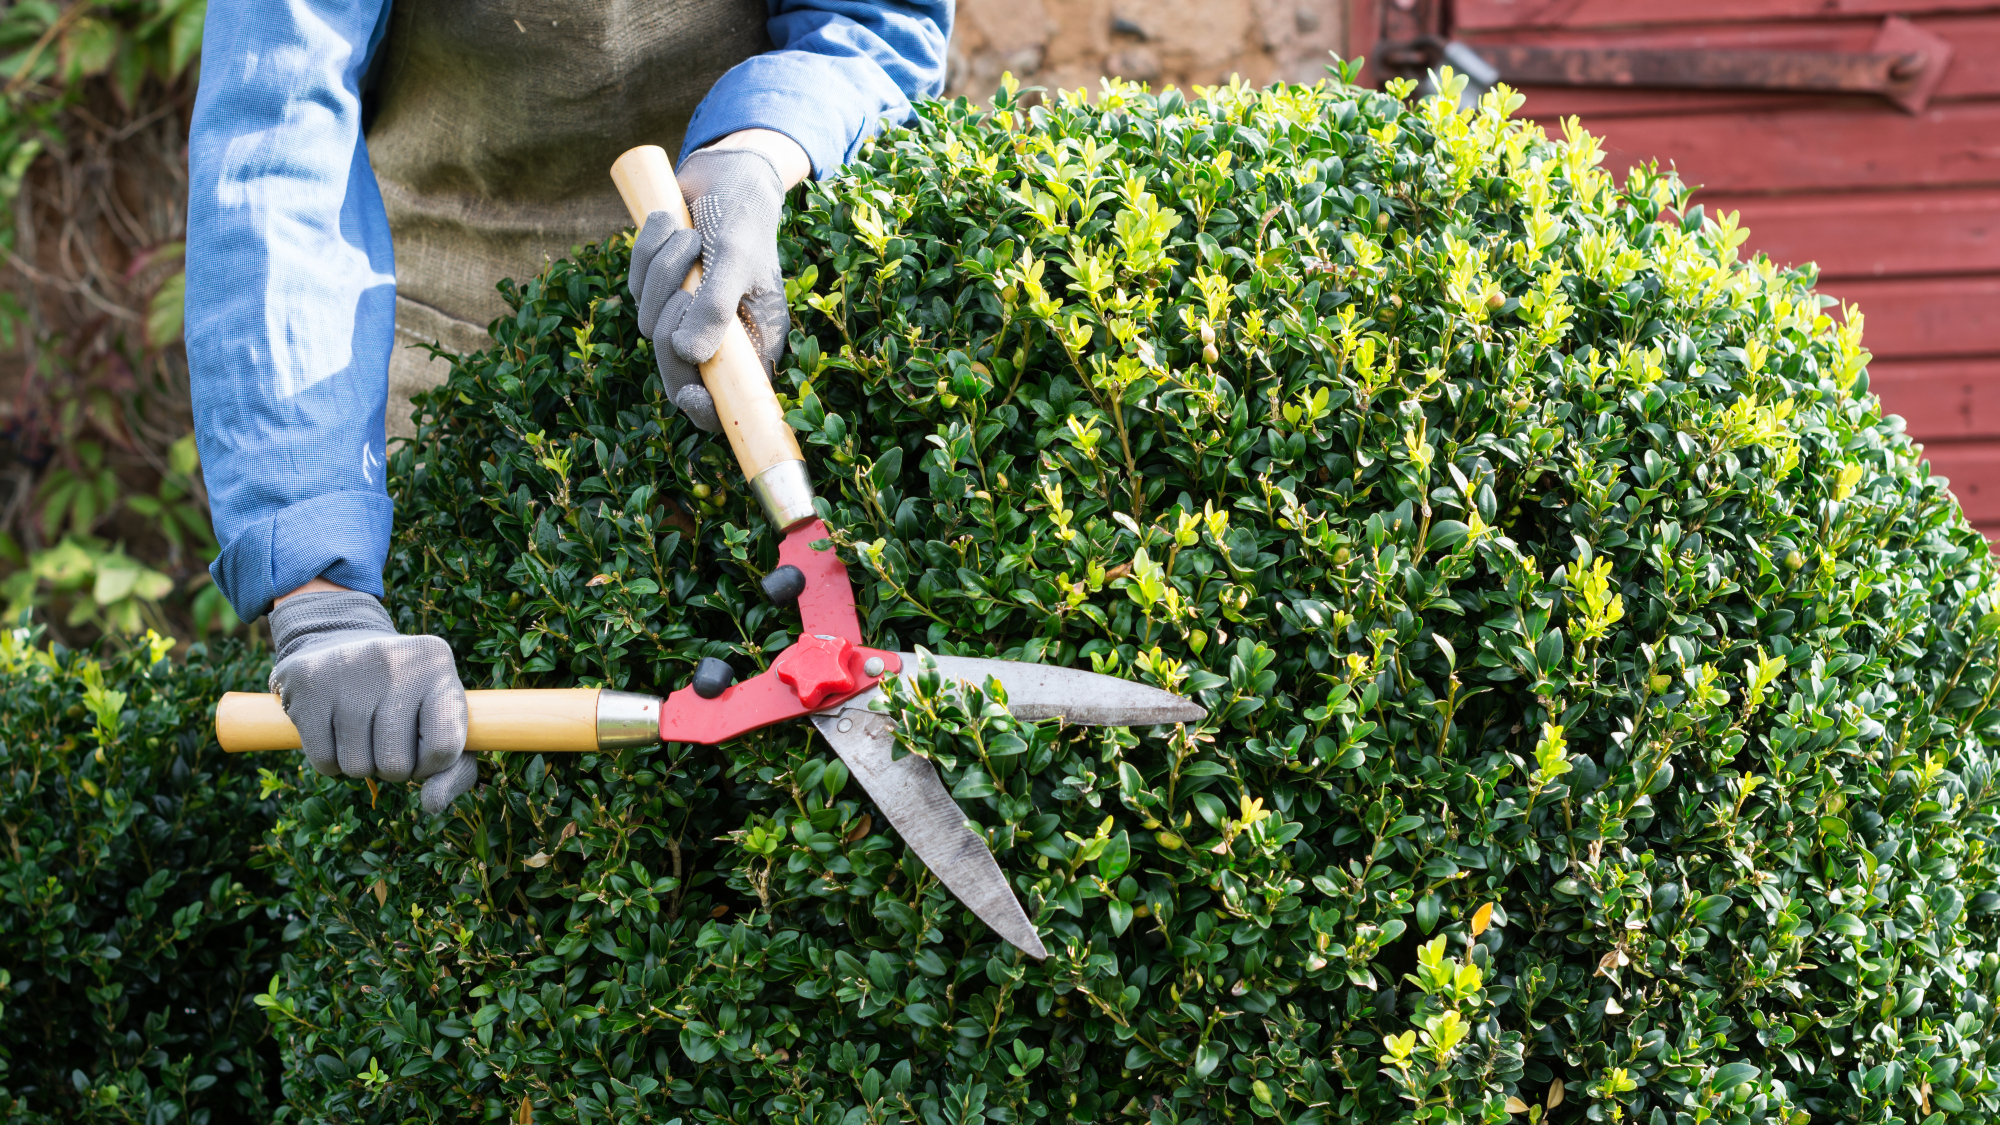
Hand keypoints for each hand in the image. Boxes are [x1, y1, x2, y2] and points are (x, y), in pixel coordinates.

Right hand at [268, 590, 475, 814]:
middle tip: (386, 738)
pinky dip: (331, 762)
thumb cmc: (404, 698)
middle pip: (396, 766)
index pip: (444, 747)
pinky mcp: (307, 681)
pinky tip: (335, 731)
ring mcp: (347, 667)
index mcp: (437, 665)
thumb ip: (454, 770)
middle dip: (392, 767)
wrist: (339, 645)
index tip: (422, 751)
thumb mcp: (441, 720)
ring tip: (362, 731)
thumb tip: (433, 804)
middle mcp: (395, 660)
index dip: (430, 765)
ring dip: (361, 765)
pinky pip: (323, 761)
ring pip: (357, 769)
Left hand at [629, 146, 789, 430]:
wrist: (726, 174)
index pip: (726, 401)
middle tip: (685, 289)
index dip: (705, 409)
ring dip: (662, 271)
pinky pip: (635, 285)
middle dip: (672, 324)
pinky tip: (673, 223)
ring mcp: (685, 315)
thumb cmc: (743, 217)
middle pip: (675, 368)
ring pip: (648, 321)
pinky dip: (648, 251)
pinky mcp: (659, 290)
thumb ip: (716, 306)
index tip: (689, 394)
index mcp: (752, 343)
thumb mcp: (735, 258)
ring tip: (690, 236)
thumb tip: (689, 354)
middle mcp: (718, 337)